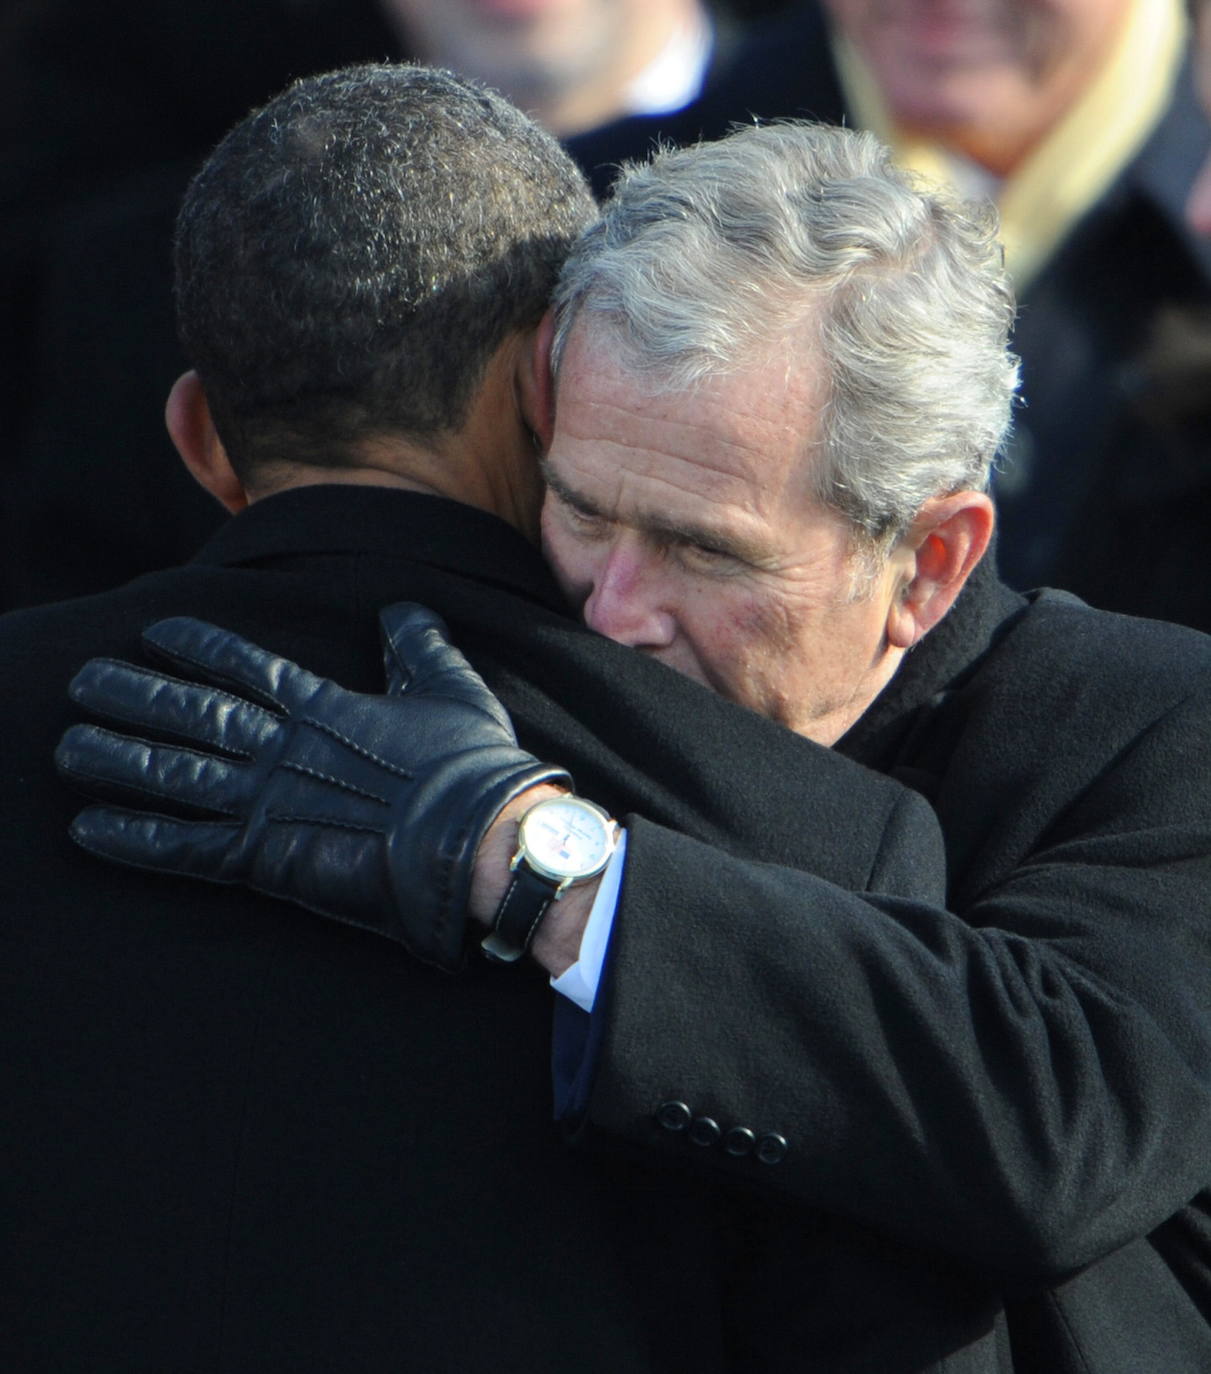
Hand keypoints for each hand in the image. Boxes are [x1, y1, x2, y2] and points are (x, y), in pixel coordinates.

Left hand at [55, 607, 569, 970]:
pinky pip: (187, 846)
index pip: (246, 668)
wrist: (477, 839)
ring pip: (175, 773)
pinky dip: (136, 838)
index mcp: (324, 707)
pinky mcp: (267, 857)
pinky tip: (90, 828)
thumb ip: (418, 644)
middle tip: (83, 680)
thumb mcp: (450, 688)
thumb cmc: (472, 767)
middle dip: (134, 695)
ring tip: (68, 746)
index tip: (157, 632)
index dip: (199, 647)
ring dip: (117, 758)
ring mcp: (270, 801)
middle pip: (192, 713)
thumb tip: (402, 608)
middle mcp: (284, 747)